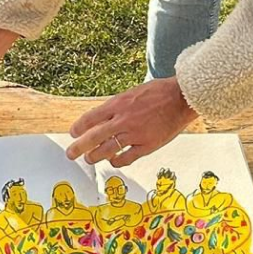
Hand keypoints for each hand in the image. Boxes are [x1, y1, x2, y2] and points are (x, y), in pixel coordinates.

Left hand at [65, 76, 198, 165]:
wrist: (181, 97)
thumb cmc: (159, 92)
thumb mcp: (132, 93)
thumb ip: (117, 106)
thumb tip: (102, 119)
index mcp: (118, 104)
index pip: (91, 118)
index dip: (79, 127)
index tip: (73, 133)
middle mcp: (124, 120)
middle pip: (94, 137)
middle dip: (79, 147)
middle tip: (71, 154)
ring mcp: (135, 134)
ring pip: (108, 150)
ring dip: (95, 156)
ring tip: (89, 159)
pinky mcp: (147, 145)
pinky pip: (127, 158)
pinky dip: (117, 161)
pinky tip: (113, 161)